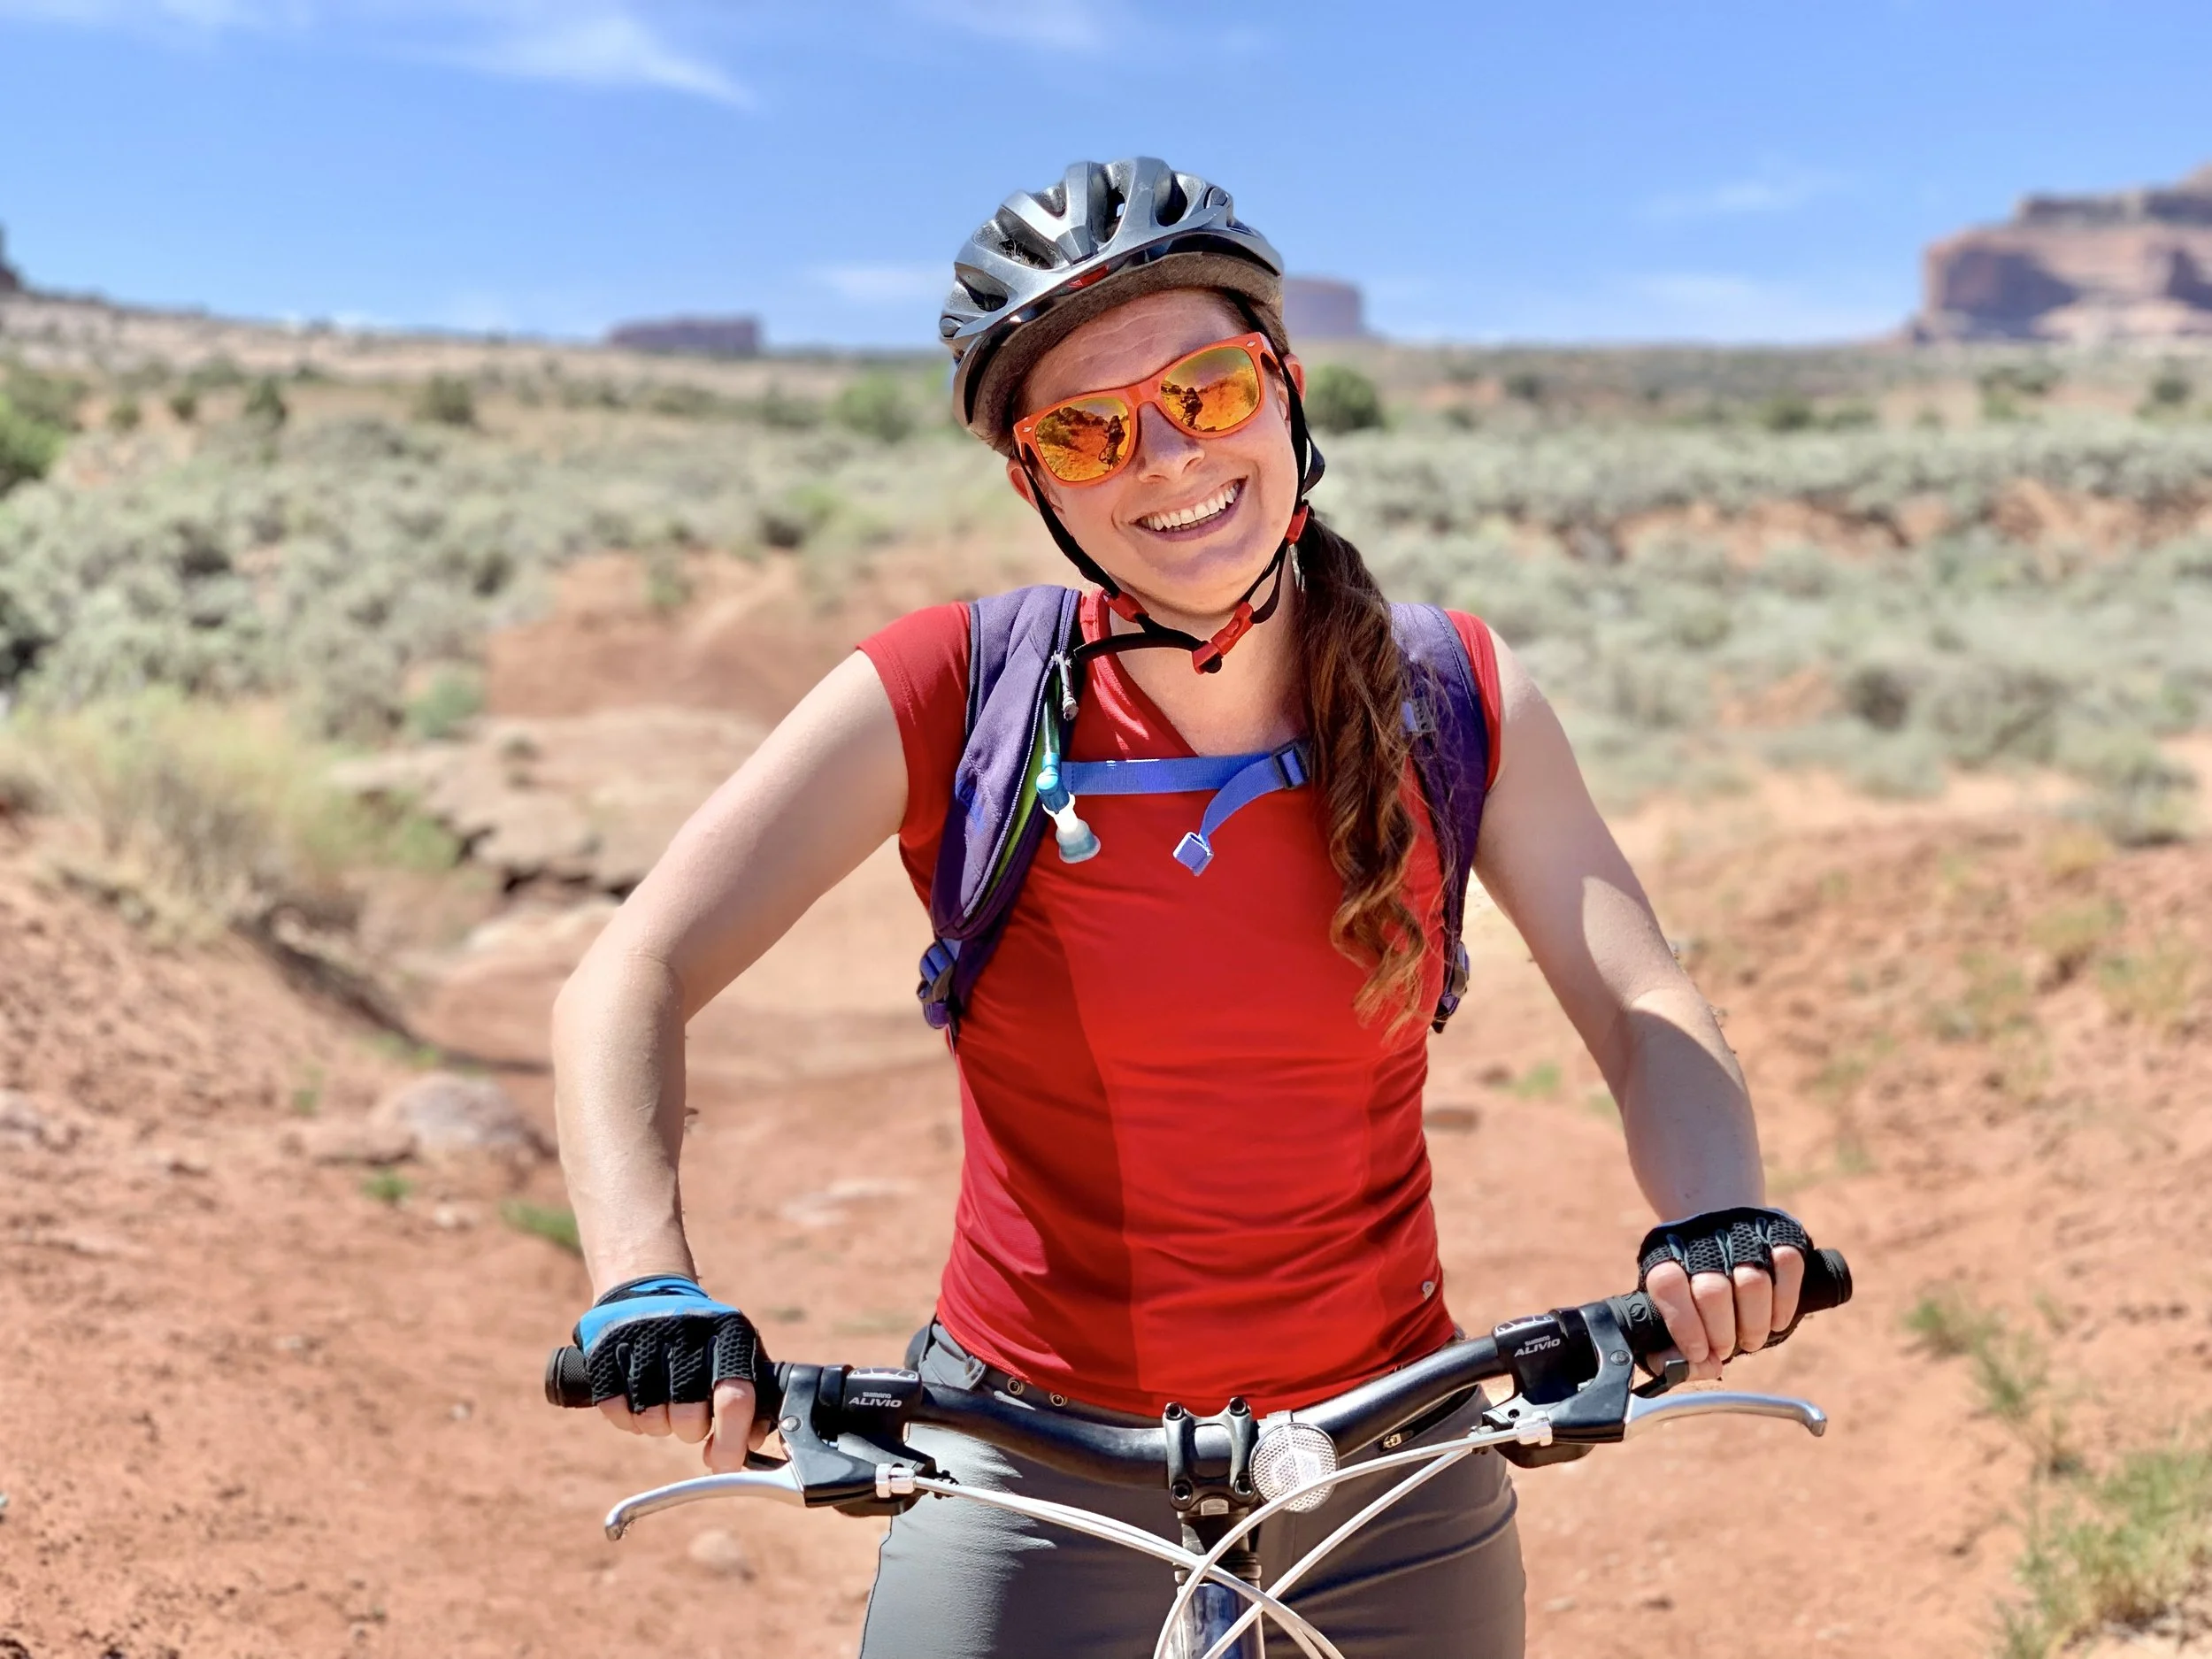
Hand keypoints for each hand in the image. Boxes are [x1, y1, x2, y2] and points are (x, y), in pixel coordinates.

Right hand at [576, 1274, 773, 1469]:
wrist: (651, 1293)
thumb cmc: (705, 1341)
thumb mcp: (739, 1356)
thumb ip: (754, 1401)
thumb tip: (751, 1445)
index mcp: (730, 1334)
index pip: (734, 1398)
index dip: (729, 1442)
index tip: (723, 1465)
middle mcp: (687, 1330)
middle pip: (688, 1417)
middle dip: (691, 1431)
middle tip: (691, 1419)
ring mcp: (643, 1335)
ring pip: (651, 1417)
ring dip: (659, 1425)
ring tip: (665, 1406)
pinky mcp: (606, 1347)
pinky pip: (615, 1409)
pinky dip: (627, 1419)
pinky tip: (638, 1403)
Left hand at [1645, 1245, 1803, 1381]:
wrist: (1719, 1224)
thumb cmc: (1693, 1284)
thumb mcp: (1669, 1306)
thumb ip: (1666, 1344)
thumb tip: (1674, 1368)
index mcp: (1667, 1256)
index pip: (1668, 1285)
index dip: (1684, 1325)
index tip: (1698, 1352)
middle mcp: (1703, 1242)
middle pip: (1713, 1292)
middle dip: (1722, 1333)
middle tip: (1726, 1349)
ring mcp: (1742, 1237)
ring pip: (1753, 1283)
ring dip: (1755, 1324)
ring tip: (1750, 1339)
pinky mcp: (1779, 1235)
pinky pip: (1787, 1265)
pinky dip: (1785, 1301)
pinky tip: (1777, 1321)